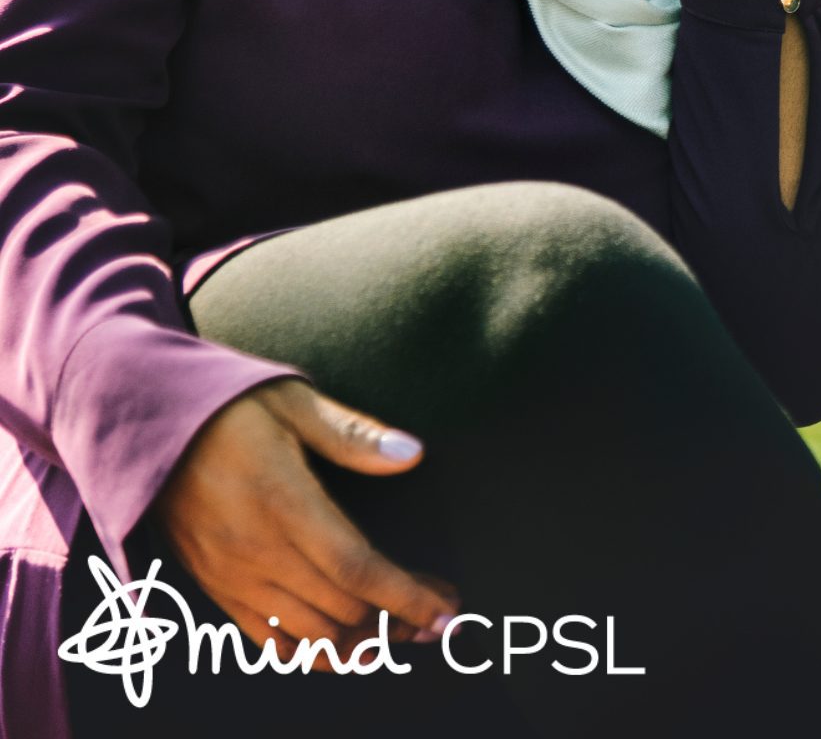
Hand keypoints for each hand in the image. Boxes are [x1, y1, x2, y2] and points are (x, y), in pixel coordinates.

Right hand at [148, 377, 458, 670]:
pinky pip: (266, 639)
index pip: (358, 568)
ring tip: (402, 630)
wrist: (140, 423)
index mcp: (284, 503)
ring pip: (309, 634)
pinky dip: (310, 651)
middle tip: (438, 613)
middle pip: (342, 609)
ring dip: (361, 641)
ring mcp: (231, 575)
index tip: (448, 612)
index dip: (408, 597)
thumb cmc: (224, 407)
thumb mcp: (291, 401)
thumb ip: (352, 435)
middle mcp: (256, 551)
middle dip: (398, 619)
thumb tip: (412, 455)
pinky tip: (344, 645)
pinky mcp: (214, 586)